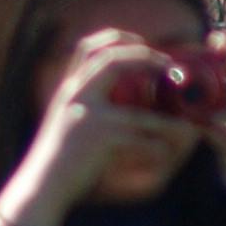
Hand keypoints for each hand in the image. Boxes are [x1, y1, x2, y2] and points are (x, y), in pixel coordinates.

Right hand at [0, 29, 201, 225]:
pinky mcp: (100, 138)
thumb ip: (86, 106)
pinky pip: (142, 139)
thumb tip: (118, 103)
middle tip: (169, 66)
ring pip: (139, 113)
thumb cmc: (56, 160)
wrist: (40, 186)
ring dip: (167, 121)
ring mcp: (87, 115)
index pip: (88, 47)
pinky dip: (158, 148)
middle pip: (111, 57)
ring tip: (186, 126)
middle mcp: (76, 96)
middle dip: (146, 57)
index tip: (144, 45)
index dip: (119, 38)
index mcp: (70, 90)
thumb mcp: (66, 123)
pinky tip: (165, 156)